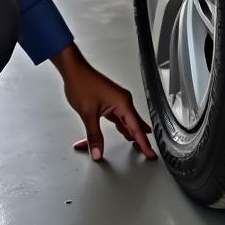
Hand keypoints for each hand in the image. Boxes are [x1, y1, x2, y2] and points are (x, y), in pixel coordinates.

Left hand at [57, 47, 156, 161]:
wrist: (73, 70)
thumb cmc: (82, 83)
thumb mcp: (88, 114)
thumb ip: (94, 136)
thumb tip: (97, 152)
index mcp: (123, 102)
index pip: (136, 128)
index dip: (144, 143)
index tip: (151, 153)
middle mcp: (122, 100)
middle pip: (134, 124)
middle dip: (141, 139)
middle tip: (148, 153)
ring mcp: (116, 100)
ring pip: (126, 121)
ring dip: (129, 133)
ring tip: (138, 145)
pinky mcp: (109, 101)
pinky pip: (118, 117)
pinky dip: (120, 127)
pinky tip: (123, 133)